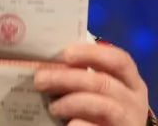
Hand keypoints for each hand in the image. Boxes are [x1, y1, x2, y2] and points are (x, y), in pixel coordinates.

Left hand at [34, 43, 148, 125]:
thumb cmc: (97, 106)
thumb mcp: (95, 87)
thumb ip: (78, 73)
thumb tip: (43, 62)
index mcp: (129, 81)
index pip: (118, 59)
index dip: (92, 54)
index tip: (66, 54)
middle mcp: (133, 100)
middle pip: (103, 82)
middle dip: (67, 78)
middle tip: (40, 80)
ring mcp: (128, 121)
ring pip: (103, 106)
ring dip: (71, 103)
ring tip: (53, 108)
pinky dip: (80, 124)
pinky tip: (69, 123)